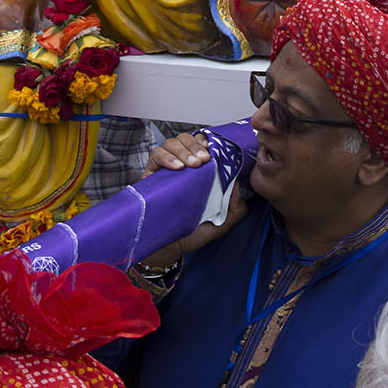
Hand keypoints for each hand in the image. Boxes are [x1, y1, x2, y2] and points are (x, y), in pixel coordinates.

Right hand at [137, 133, 247, 267]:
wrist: (169, 248)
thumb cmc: (192, 233)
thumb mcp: (220, 222)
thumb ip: (235, 208)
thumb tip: (237, 185)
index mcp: (198, 173)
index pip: (201, 146)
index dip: (207, 142)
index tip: (214, 150)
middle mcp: (181, 167)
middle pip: (186, 139)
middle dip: (196, 145)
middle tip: (204, 160)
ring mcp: (165, 169)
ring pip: (171, 143)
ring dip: (183, 150)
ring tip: (191, 165)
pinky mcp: (150, 174)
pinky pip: (156, 155)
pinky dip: (166, 157)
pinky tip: (176, 168)